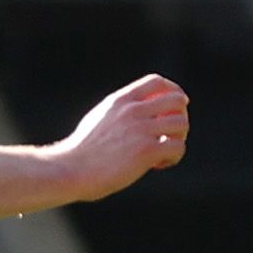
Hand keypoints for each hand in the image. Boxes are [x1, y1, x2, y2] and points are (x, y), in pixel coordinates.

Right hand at [56, 74, 189, 197]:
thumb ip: (118, 113)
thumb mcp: (99, 119)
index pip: (156, 81)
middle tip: (170, 134)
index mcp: (120, 100)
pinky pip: (177, 147)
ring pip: (181, 123)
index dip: (172, 91)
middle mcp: (132, 110)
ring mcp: (141, 129)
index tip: (174, 106)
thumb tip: (135, 113)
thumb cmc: (82, 152)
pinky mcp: (147, 151)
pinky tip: (158, 165)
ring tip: (163, 153)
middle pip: (177, 99)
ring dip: (178, 138)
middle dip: (180, 115)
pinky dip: (174, 157)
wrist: (71, 170)